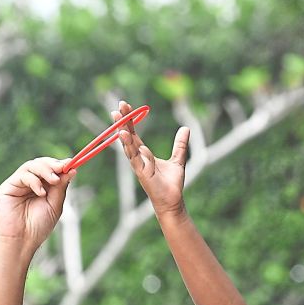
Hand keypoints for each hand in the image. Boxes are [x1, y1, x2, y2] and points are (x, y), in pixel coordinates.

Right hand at [0, 158, 71, 251]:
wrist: (23, 240)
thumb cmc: (39, 226)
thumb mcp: (55, 205)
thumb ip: (61, 188)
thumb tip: (72, 170)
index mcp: (44, 187)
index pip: (51, 170)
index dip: (61, 165)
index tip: (71, 163)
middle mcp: (31, 183)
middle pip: (41, 164)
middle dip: (53, 164)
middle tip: (63, 168)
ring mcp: (20, 183)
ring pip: (31, 166)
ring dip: (45, 170)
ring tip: (54, 180)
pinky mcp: (9, 186)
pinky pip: (23, 175)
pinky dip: (34, 181)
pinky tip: (41, 193)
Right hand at [116, 99, 188, 217]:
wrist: (174, 200)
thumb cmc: (173, 183)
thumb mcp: (178, 159)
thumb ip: (180, 144)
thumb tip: (186, 128)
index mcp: (144, 153)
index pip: (133, 132)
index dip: (129, 120)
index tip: (124, 105)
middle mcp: (138, 157)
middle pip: (127, 135)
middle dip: (123, 120)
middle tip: (119, 104)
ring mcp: (138, 164)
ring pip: (127, 144)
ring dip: (122, 130)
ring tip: (117, 117)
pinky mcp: (140, 172)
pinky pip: (133, 156)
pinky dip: (128, 146)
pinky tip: (123, 134)